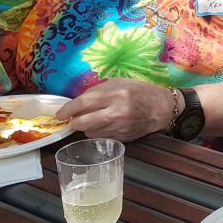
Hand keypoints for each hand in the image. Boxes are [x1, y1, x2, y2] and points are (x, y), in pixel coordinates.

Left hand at [57, 79, 174, 141]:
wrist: (162, 109)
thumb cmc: (141, 92)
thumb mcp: (120, 83)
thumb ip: (98, 91)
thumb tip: (77, 102)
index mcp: (116, 95)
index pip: (84, 103)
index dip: (67, 109)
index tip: (59, 114)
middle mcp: (117, 113)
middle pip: (83, 123)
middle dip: (73, 122)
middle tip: (72, 119)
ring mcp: (120, 128)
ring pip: (89, 133)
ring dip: (86, 127)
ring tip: (94, 119)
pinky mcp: (122, 139)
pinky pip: (100, 138)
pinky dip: (98, 132)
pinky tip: (105, 125)